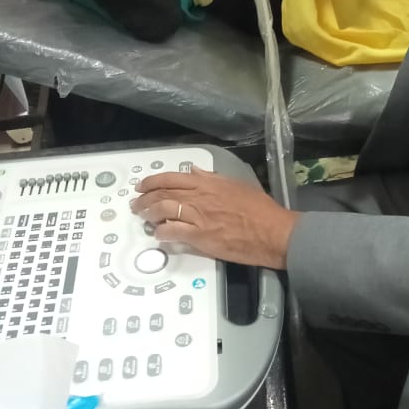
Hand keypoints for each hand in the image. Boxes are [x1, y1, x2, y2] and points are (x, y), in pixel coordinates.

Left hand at [130, 166, 300, 269]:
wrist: (271, 232)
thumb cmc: (259, 209)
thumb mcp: (236, 185)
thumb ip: (212, 178)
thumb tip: (194, 172)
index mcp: (208, 183)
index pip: (172, 178)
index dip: (152, 181)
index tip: (142, 186)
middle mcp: (199, 197)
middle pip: (163, 193)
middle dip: (145, 198)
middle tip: (136, 203)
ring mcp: (198, 216)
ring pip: (163, 210)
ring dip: (148, 214)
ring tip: (143, 218)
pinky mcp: (199, 236)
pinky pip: (172, 232)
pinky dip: (161, 232)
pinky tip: (158, 235)